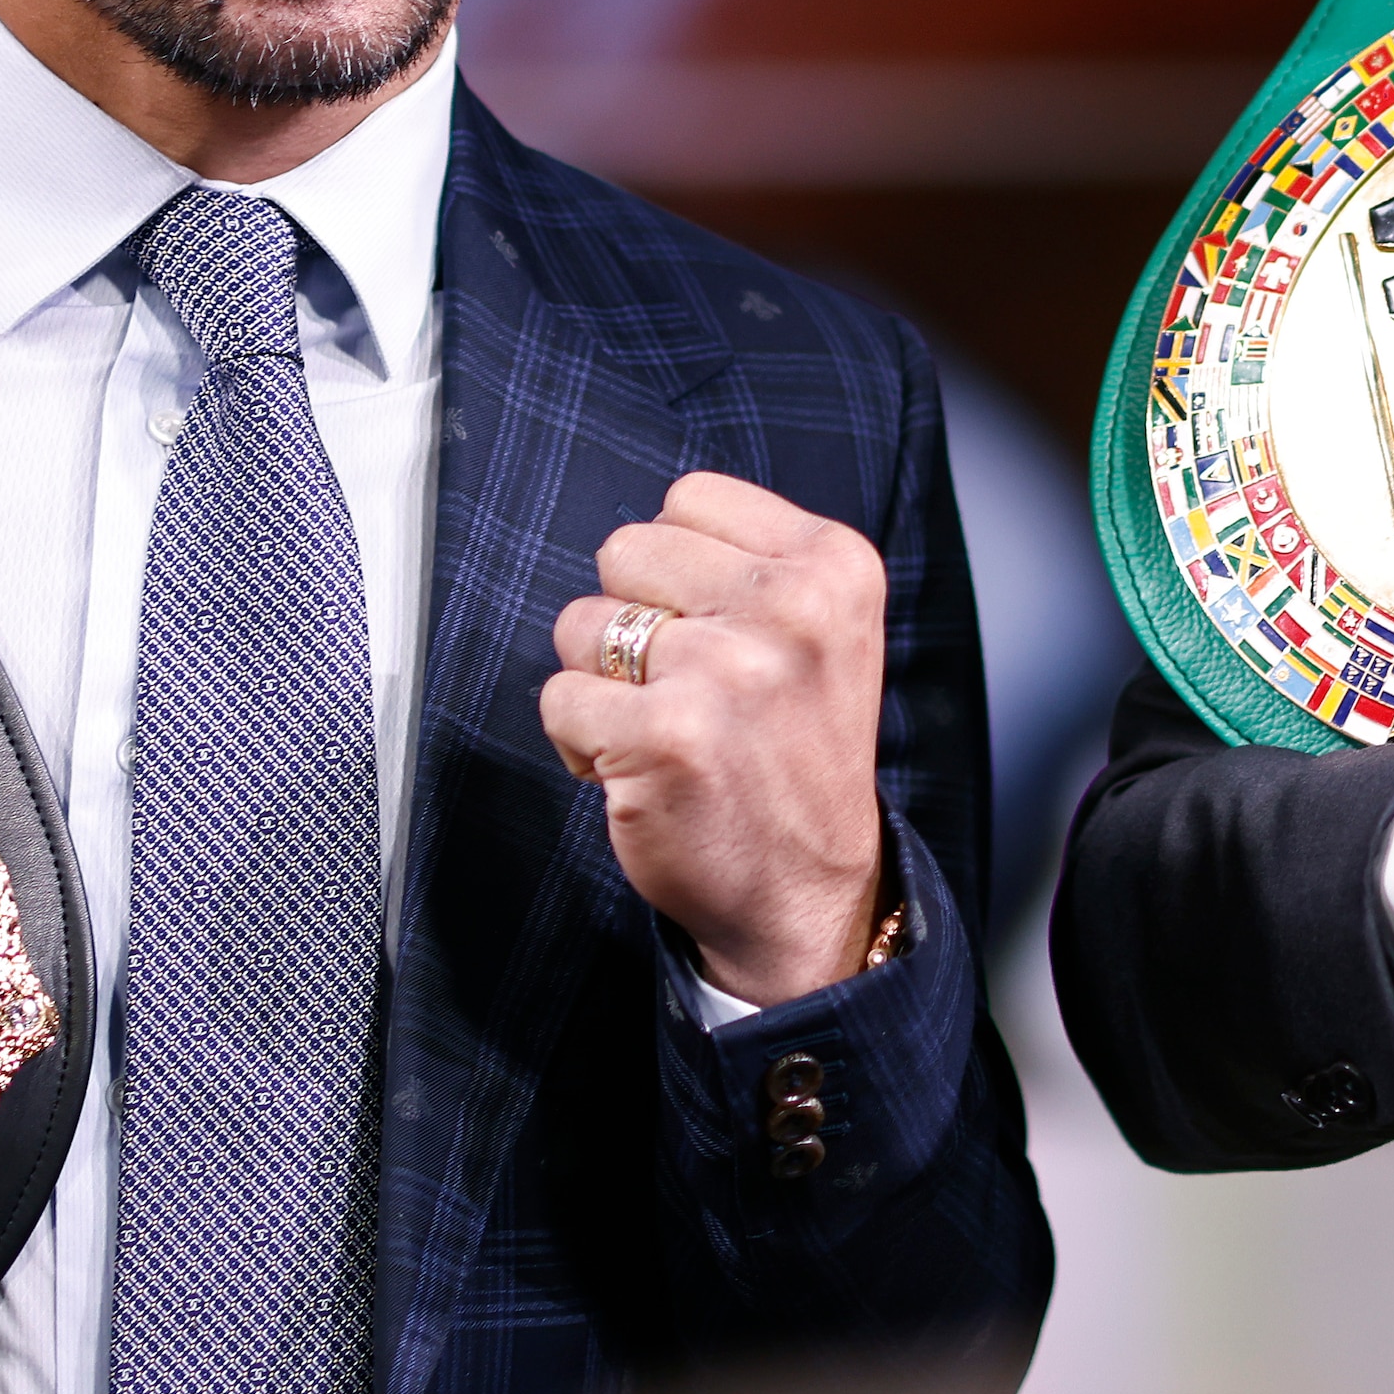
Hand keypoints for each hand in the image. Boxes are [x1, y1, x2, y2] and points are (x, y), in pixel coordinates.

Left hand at [546, 471, 892, 1005]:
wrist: (808, 895)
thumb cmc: (795, 758)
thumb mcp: (821, 631)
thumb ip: (751, 564)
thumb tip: (647, 526)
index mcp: (834, 566)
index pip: (689, 499)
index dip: (677, 570)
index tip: (718, 629)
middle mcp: (790, 608)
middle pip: (625, 549)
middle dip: (632, 617)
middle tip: (684, 686)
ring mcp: (729, 670)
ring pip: (581, 622)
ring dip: (601, 682)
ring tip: (662, 730)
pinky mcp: (667, 736)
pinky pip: (559, 698)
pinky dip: (578, 743)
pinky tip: (637, 772)